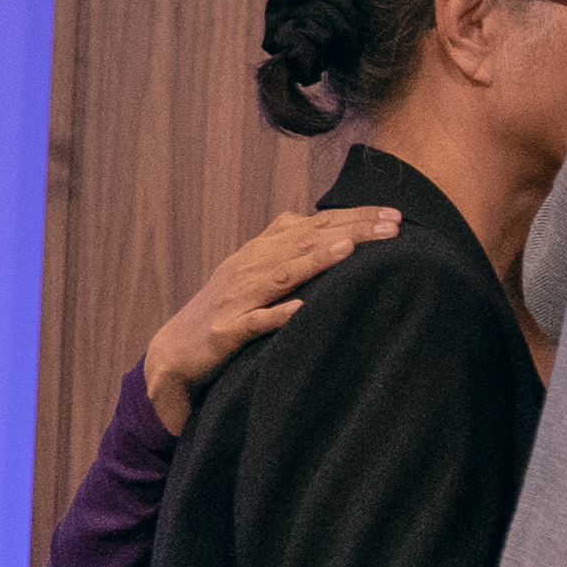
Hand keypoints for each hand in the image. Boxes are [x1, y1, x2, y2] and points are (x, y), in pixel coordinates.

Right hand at [142, 204, 397, 431]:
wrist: (173, 351)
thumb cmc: (224, 311)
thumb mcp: (254, 274)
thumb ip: (286, 250)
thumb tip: (326, 227)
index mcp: (260, 251)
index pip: (313, 226)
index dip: (352, 218)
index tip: (394, 215)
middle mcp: (250, 267)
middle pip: (304, 242)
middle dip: (349, 231)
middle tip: (393, 226)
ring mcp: (238, 298)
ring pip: (281, 275)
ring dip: (315, 261)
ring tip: (349, 249)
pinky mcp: (226, 331)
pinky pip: (255, 322)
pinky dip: (276, 314)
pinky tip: (299, 309)